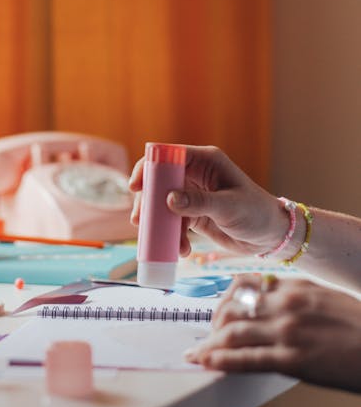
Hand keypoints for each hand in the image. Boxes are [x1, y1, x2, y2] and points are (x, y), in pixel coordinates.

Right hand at [129, 145, 287, 256]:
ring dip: (157, 223)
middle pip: (158, 181)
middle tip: (139, 220)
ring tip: (157, 242)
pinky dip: (171, 237)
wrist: (271, 237)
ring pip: (161, 204)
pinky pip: (172, 222)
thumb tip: (169, 198)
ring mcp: (192, 194)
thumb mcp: (229, 207)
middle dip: (147, 201)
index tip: (136, 187)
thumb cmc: (257, 214)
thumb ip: (199, 202)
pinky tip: (180, 250)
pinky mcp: (192, 214)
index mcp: (205, 161)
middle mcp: (195, 174)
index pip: (168, 156)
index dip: (148, 167)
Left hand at [185, 274, 360, 393]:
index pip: (243, 283)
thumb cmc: (359, 326)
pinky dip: (220, 360)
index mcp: (294, 286)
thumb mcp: (325, 298)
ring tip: (197, 353)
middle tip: (206, 336)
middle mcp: (285, 304)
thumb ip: (295, 297)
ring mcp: (287, 332)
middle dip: (212, 323)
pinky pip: (246, 359)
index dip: (223, 298)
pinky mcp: (292, 360)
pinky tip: (205, 362)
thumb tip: (271, 301)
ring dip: (208, 344)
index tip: (218, 310)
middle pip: (232, 307)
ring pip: (232, 332)